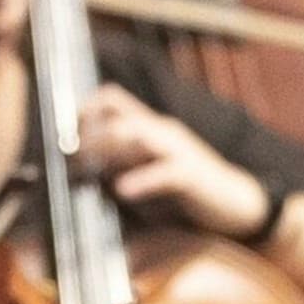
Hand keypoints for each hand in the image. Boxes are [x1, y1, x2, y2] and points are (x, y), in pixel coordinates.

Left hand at [77, 84, 272, 240]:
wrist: (238, 204)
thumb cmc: (188, 194)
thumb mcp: (150, 174)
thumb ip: (121, 169)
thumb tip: (80, 173)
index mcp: (151, 128)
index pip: (111, 99)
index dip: (83, 111)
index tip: (64, 137)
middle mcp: (162, 132)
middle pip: (115, 116)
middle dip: (86, 136)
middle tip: (68, 160)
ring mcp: (178, 150)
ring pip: (135, 135)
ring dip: (105, 150)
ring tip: (85, 169)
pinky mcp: (193, 175)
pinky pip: (165, 172)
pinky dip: (141, 180)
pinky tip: (122, 191)